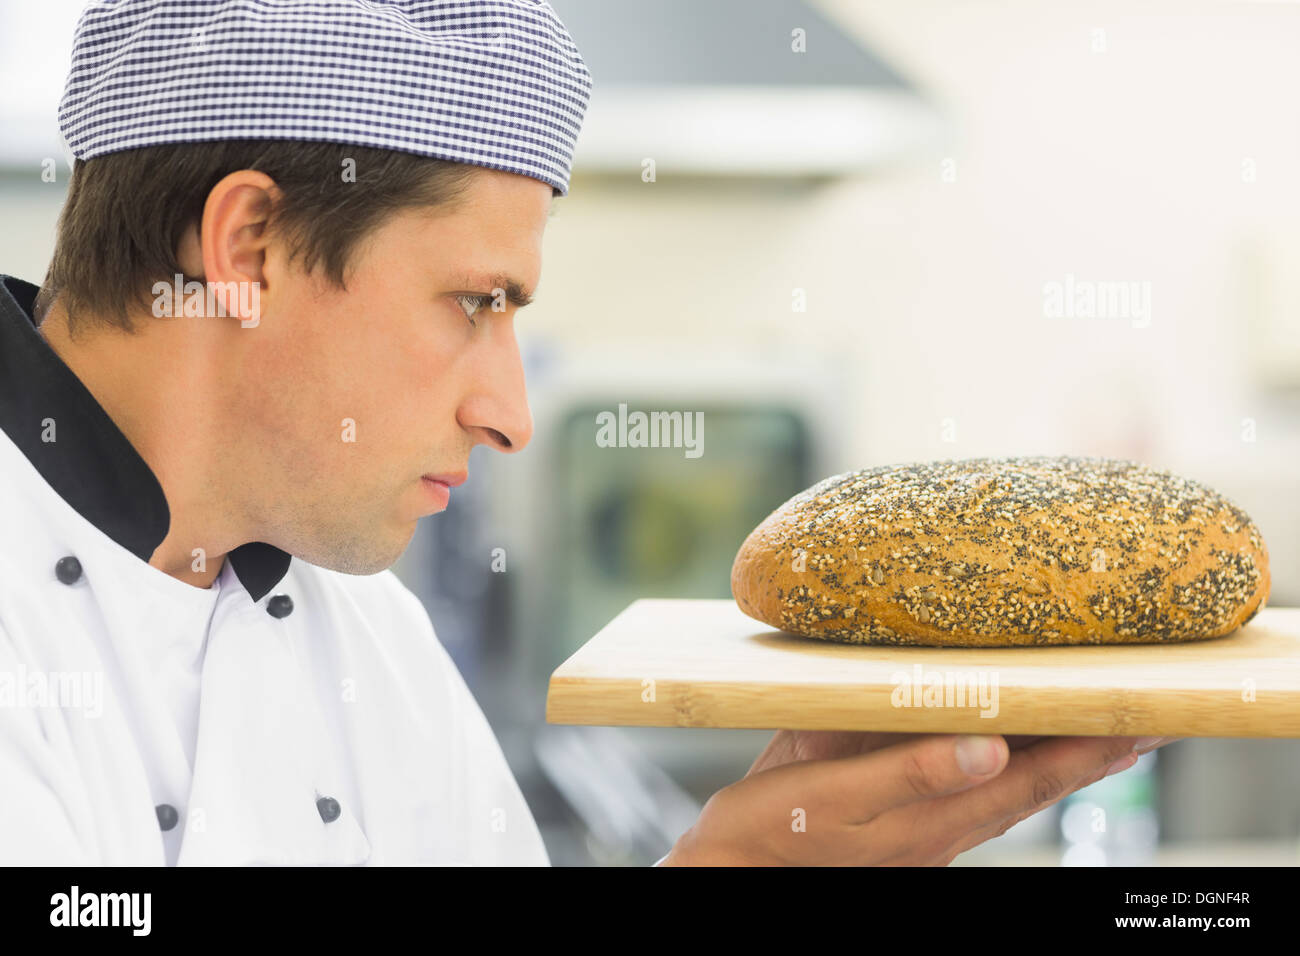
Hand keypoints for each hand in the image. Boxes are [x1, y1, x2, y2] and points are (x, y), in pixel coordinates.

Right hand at [661, 731, 1177, 865]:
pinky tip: (1010, 736)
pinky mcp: (898, 803)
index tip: (1140, 719)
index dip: (1090, 749)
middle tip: (1146, 715)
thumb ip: (910, 771)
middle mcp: (942, 816)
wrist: (734, 869)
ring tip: (1102, 726)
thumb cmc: (777, 833)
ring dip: (1060, 751)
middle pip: (1037, 780)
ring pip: (1010, 780)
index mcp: (936, 815)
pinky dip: (1007, 752)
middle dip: (1093, 747)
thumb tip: (991, 747)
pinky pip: (966, 773)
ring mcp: (923, 814)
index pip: (1035, 778)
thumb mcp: (838, 795)